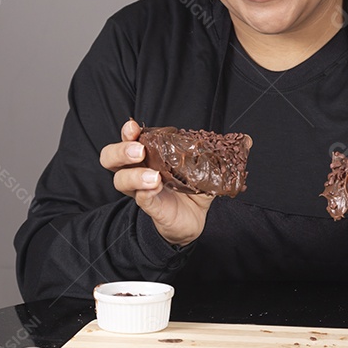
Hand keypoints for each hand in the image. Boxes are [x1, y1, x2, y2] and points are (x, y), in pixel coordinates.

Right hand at [99, 118, 213, 245]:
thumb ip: (208, 154)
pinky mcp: (151, 208)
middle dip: (121, 150)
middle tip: (139, 151)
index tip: (133, 128)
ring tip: (154, 176)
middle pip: (110, 158)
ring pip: (120, 180)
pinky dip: (146, 193)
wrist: (193, 219)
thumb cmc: (190, 188)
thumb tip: (238, 141)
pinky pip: (141, 199)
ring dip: (134, 175)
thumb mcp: (199, 167)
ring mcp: (141, 191)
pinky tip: (156, 188)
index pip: (127, 140)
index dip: (126, 133)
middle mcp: (137, 171)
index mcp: (146, 156)